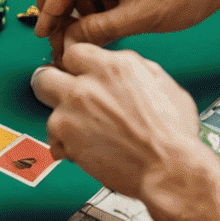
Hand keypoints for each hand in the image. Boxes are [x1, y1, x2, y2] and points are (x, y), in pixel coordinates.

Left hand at [32, 43, 214, 199]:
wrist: (169, 167)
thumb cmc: (174, 132)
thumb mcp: (162, 83)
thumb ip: (133, 69)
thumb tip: (120, 66)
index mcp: (114, 67)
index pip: (74, 53)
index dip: (75, 67)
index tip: (75, 76)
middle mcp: (88, 84)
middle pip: (46, 75)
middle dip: (52, 87)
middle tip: (62, 98)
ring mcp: (72, 108)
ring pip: (48, 108)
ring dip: (62, 120)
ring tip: (83, 132)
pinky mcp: (64, 134)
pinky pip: (53, 137)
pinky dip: (65, 145)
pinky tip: (85, 149)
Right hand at [35, 0, 219, 60]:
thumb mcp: (140, 18)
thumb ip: (99, 30)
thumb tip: (68, 43)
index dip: (48, 14)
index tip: (44, 36)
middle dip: (59, 11)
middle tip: (62, 39)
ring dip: (80, 9)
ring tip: (98, 33)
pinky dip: (96, 2)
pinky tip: (110, 19)